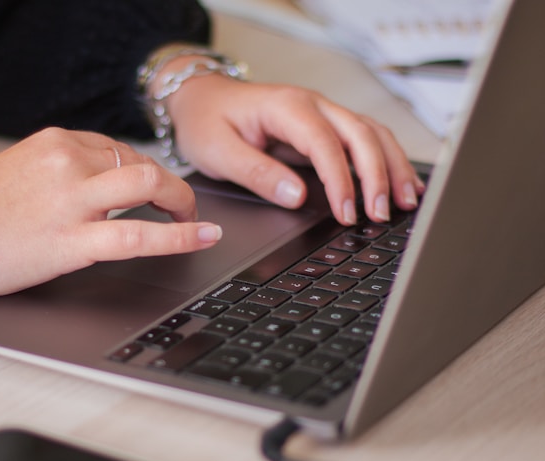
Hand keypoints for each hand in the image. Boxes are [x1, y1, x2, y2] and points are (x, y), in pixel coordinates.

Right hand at [0, 127, 221, 299]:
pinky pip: (138, 233)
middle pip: (144, 162)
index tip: (160, 190)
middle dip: (173, 187)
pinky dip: (179, 236)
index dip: (150, 173)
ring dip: (181, 202)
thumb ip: (65, 170)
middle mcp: (67, 161)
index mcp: (56, 143)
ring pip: (149, 185)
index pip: (123, 149)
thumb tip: (105, 181)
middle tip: (182, 208)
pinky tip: (202, 237)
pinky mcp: (71, 239)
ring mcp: (71, 199)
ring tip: (193, 222)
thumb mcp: (22, 172)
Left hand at [169, 75, 424, 224]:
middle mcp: (311, 105)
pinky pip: (364, 139)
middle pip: (361, 134)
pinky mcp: (324, 126)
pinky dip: (385, 159)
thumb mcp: (217, 151)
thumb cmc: (206, 121)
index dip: (341, 181)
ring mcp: (321, 113)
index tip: (348, 213)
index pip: (325, 144)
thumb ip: (256, 173)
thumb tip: (295, 196)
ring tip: (407, 199)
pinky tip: (400, 180)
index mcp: (286, 108)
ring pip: (371, 134)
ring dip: (392, 166)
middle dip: (378, 175)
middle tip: (383, 213)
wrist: (201, 98)